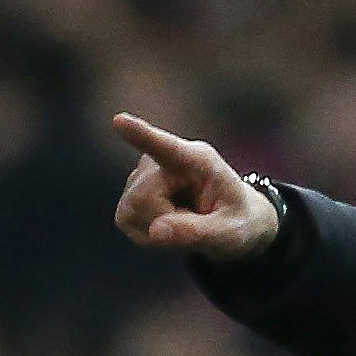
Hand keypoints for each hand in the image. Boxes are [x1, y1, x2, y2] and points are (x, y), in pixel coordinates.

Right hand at [110, 113, 279, 262]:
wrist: (229, 218)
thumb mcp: (229, 233)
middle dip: (164, 221)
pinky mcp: (130, 189)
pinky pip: (125, 219)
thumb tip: (155, 232)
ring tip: (183, 219)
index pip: (166, 147)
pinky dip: (146, 232)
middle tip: (194, 221)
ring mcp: (143, 172)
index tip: (119, 121)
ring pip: (130, 210)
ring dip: (157, 228)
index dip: (141, 135)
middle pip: (142, 198)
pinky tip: (168, 223)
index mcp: (198, 160)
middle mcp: (164, 158)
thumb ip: (197, 233)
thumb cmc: (235, 220)